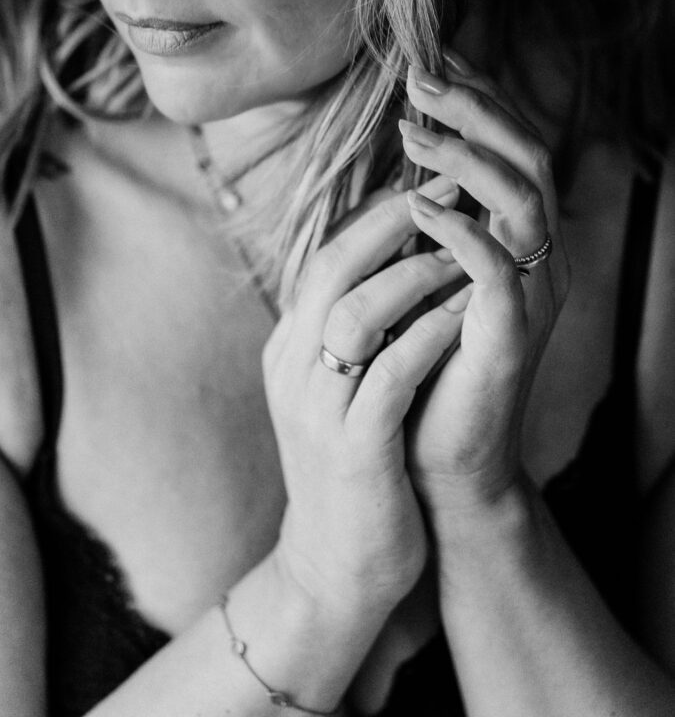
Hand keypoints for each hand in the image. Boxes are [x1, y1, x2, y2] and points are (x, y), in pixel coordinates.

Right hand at [263, 174, 467, 626]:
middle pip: (331, 269)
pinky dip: (428, 335)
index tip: (422, 185)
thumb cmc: (353, 464)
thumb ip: (352, 330)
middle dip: (390, 222)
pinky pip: (391, 374)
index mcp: (288, 347)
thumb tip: (397, 260)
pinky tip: (462, 315)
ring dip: (413, 275)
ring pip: (357, 314)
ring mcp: (316, 407)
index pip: (322, 258)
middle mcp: (291, 367)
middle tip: (445, 191)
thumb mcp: (337, 388)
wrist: (336, 565)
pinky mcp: (353, 447)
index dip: (372, 216)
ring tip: (462, 255)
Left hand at [399, 52, 568, 523]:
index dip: (478, 99)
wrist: (429, 458)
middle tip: (419, 78)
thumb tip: (401, 155)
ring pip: (523, 201)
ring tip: (412, 129)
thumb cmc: (418, 364)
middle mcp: (538, 259)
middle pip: (528, 158)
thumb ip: (425, 222)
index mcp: (519, 241)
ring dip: (466, 157)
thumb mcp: (420, 278)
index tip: (430, 61)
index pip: (511, 149)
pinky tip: (414, 203)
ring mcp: (532, 295)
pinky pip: (496, 268)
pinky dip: (458, 229)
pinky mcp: (511, 335)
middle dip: (476, 109)